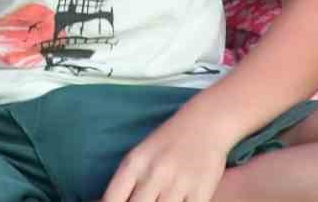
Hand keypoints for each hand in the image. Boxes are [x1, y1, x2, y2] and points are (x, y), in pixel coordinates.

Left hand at [99, 107, 234, 201]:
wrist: (205, 124)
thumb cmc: (167, 142)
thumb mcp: (140, 156)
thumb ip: (126, 182)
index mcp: (134, 164)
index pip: (113, 199)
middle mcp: (153, 174)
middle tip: (145, 201)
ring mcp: (177, 184)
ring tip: (159, 201)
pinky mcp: (200, 192)